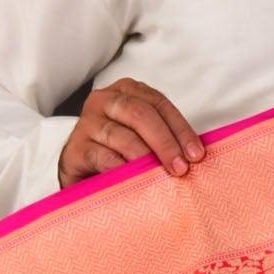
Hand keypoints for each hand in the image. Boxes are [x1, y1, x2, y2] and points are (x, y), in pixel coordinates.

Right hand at [57, 78, 204, 187]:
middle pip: (140, 114)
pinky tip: (135, 181)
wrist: (78, 171)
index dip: (180, 129)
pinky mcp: (76, 148)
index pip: (159, 104)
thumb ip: (163, 138)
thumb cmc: (117, 153)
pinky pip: (102, 157)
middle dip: (165, 142)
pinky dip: (121, 169)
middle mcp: (105, 100)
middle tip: (180, 168)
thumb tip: (194, 155)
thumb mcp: (142, 138)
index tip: (197, 154)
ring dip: (145, 157)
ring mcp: (88, 122)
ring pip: (121, 135)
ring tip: (161, 176)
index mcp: (127, 92)